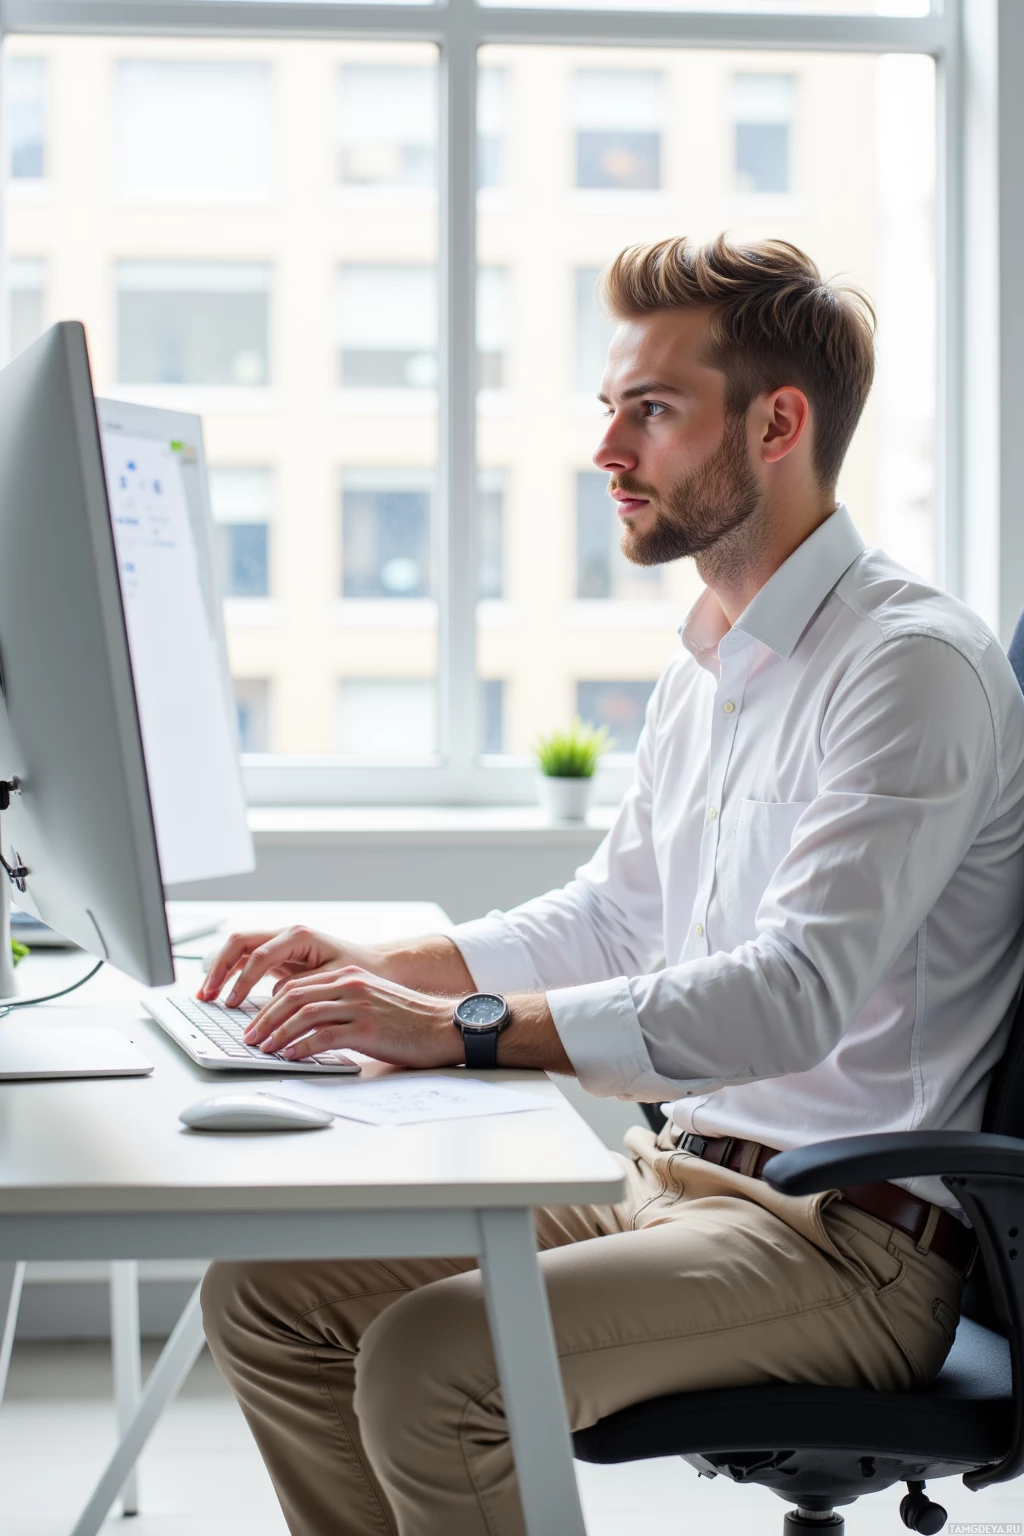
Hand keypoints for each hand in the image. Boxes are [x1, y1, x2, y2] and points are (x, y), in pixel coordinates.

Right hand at [198, 926, 386, 1007]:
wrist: (375, 965)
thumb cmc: (360, 969)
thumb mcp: (335, 978)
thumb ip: (304, 985)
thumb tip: (275, 996)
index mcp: (298, 936)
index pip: (259, 954)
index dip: (242, 980)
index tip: (233, 1003)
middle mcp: (285, 935)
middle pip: (239, 942)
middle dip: (219, 967)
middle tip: (206, 994)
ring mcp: (279, 944)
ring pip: (238, 949)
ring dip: (219, 970)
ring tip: (205, 995)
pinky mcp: (278, 957)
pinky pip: (246, 961)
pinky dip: (231, 975)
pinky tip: (222, 994)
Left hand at [241, 966, 463, 1068]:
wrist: (445, 1026)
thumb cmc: (410, 1021)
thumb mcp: (372, 1001)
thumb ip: (342, 1006)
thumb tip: (307, 1027)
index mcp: (349, 976)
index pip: (297, 985)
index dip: (270, 1004)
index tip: (256, 1023)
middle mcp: (351, 985)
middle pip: (293, 996)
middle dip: (265, 1018)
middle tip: (250, 1037)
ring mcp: (359, 1005)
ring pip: (303, 1014)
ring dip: (277, 1033)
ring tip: (263, 1048)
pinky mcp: (368, 1028)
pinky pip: (323, 1036)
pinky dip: (301, 1047)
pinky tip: (291, 1056)